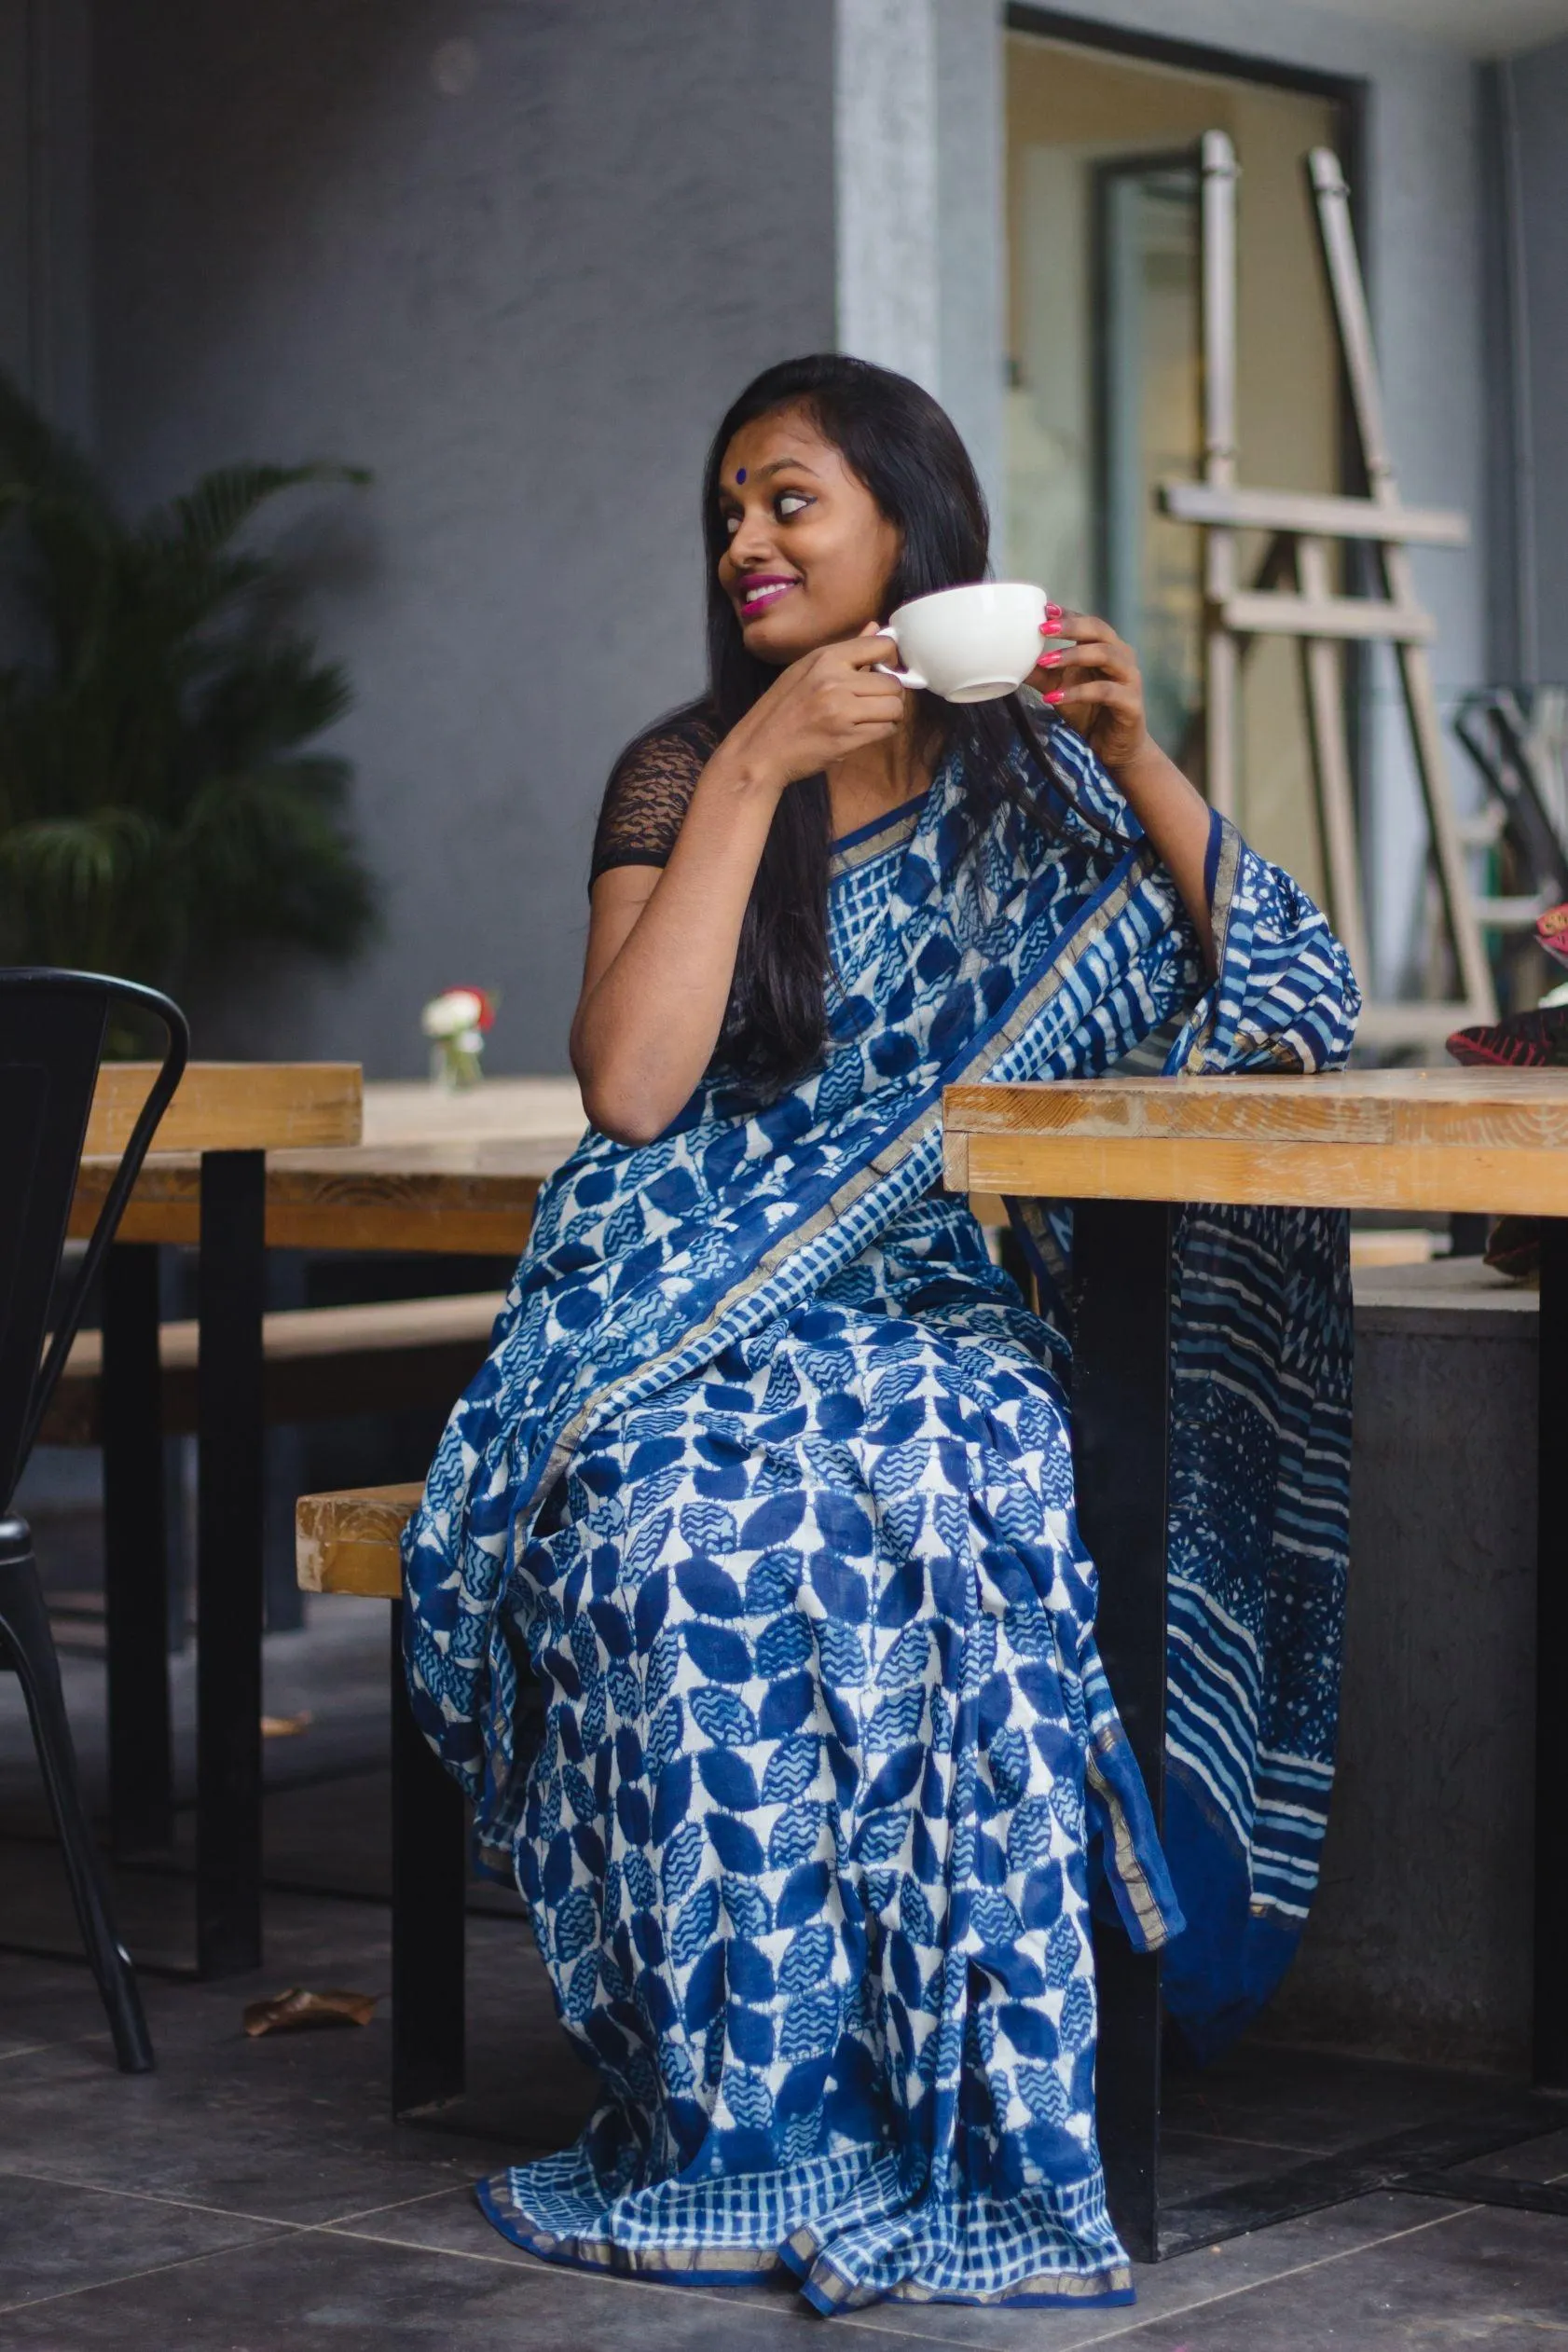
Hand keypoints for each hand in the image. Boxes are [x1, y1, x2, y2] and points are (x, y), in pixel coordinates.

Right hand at [725, 623, 907, 791]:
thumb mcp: (805, 669)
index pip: (881, 645)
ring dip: (889, 715)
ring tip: (871, 719)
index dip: (890, 660)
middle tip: (874, 704)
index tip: (883, 672)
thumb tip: (875, 627)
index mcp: (825, 657)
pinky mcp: (847, 738)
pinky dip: (882, 732)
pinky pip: (886, 730)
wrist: (759, 750)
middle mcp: (835, 679)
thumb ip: (846, 651)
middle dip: (890, 695)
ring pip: (895, 707)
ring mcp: (842, 709)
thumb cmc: (781, 710)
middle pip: (892, 682)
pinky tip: (865, 732)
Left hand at [1031, 608, 1150, 772]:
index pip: (1088, 623)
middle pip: (1099, 631)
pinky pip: (1105, 691)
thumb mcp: (1059, 688)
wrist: (1115, 747)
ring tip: (1045, 662)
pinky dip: (1078, 692)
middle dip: (1070, 627)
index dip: (1068, 615)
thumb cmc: (1089, 712)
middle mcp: (1122, 657)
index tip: (1045, 609)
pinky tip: (1054, 697)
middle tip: (1043, 629)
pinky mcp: (1131, 703)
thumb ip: (1040, 672)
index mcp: (1107, 648)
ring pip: (1105, 655)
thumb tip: (1010, 659)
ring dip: (1073, 656)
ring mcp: (1130, 678)